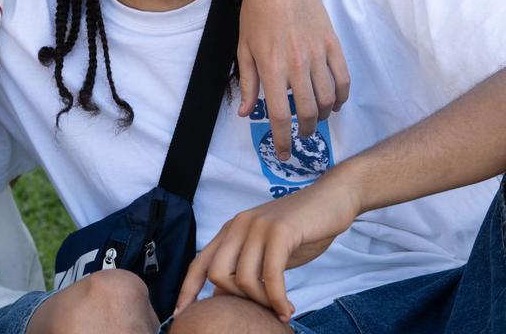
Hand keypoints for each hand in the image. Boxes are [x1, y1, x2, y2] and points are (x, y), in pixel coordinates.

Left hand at [174, 177, 359, 321]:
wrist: (332, 200)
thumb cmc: (302, 230)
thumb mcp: (268, 252)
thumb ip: (248, 269)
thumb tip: (225, 297)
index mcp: (230, 231)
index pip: (199, 263)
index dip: (187, 290)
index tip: (181, 313)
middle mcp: (237, 227)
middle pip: (217, 275)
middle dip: (237, 299)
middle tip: (261, 309)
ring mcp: (256, 227)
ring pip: (244, 278)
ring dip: (263, 302)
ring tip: (280, 309)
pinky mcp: (279, 231)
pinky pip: (270, 275)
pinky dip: (277, 298)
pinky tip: (287, 308)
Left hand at [238, 0, 349, 159]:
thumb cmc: (256, 12)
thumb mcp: (243, 48)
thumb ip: (247, 83)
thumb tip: (246, 113)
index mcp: (271, 68)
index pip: (280, 116)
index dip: (282, 140)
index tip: (283, 154)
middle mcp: (297, 65)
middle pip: (307, 112)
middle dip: (304, 131)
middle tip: (300, 136)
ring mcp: (318, 54)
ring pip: (328, 98)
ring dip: (322, 115)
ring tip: (314, 119)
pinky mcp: (333, 44)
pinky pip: (343, 78)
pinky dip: (341, 96)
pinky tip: (335, 103)